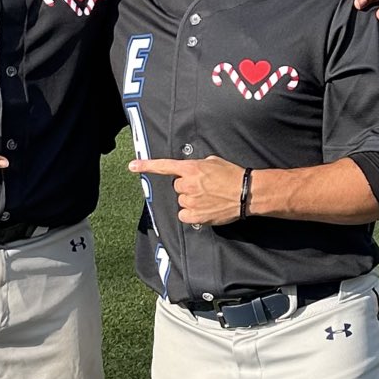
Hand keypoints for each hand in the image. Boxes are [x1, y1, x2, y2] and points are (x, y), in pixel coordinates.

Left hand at [129, 154, 245, 225]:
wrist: (246, 193)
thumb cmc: (233, 175)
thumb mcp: (213, 162)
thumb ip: (197, 165)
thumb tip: (191, 171)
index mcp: (191, 168)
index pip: (164, 166)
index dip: (146, 166)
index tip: (132, 166)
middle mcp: (188, 184)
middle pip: (177, 187)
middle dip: (187, 187)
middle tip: (204, 188)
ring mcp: (191, 201)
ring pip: (182, 201)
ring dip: (191, 201)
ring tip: (209, 199)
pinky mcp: (196, 216)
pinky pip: (184, 215)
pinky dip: (192, 214)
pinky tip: (205, 210)